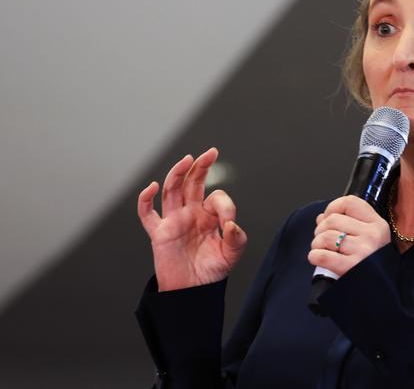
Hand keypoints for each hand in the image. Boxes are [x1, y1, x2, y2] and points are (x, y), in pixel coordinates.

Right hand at [137, 148, 246, 290]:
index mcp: (210, 216)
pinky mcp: (159, 233)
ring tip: (188, 160)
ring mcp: (174, 221)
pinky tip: (153, 186)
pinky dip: (145, 199)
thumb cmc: (212, 272)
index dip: (224, 205)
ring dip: (178, 174)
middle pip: (192, 183)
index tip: (229, 224)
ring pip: (172, 191)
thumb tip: (231, 225)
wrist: (193, 292)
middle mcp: (191, 214)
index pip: (216, 197)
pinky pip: (147, 214)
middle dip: (201, 168)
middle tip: (210, 153)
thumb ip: (237, 239)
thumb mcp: (232, 255)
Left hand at [308, 195, 390, 276]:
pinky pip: (322, 256)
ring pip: (325, 237)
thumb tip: (322, 217)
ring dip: (316, 244)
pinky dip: (314, 256)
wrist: (383, 291)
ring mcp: (363, 251)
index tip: (329, 218)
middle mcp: (372, 235)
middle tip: (322, 240)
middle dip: (320, 229)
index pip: (350, 202)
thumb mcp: (370, 239)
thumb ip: (347, 223)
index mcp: (378, 225)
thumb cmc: (372, 264)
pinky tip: (317, 259)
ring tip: (321, 250)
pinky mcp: (352, 268)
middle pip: (333, 220)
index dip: (333, 207)